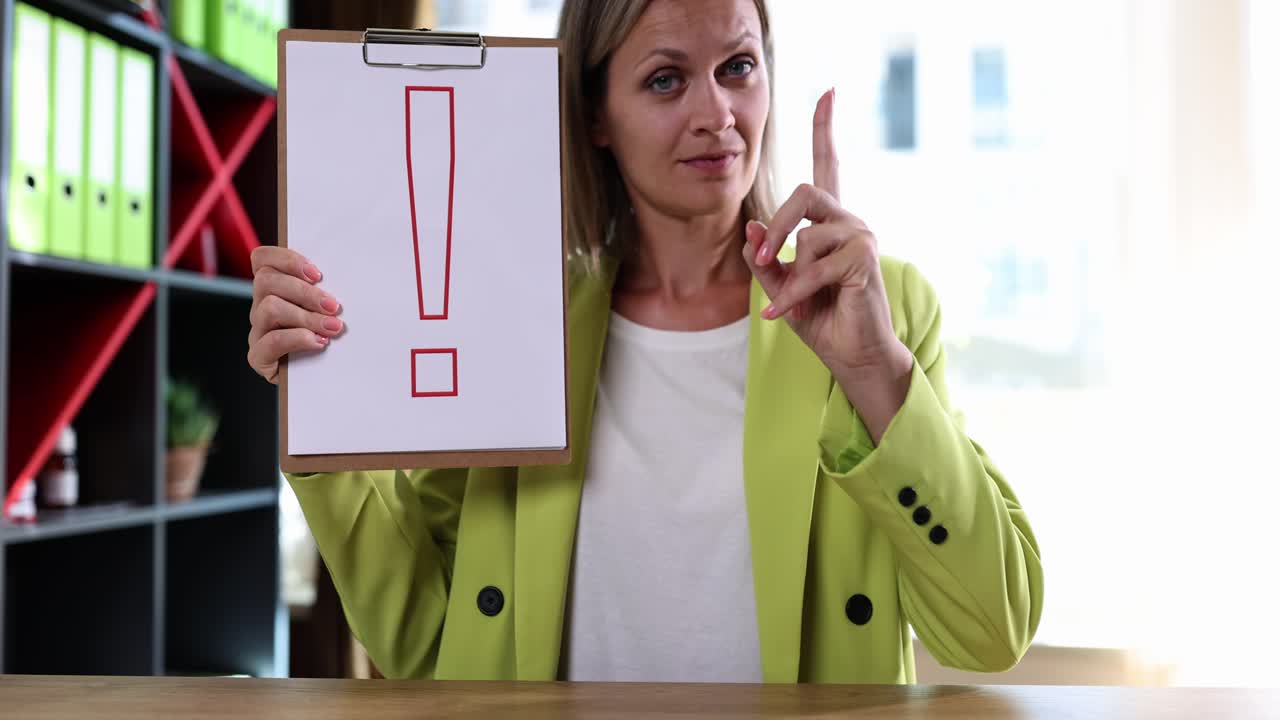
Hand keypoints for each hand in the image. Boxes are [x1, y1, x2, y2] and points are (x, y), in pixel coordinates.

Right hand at [247, 246, 343, 383]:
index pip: (262, 259)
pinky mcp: (258, 356)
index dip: (287, 259)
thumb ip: (325, 290)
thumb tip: (348, 274)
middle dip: (305, 292)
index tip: (318, 273)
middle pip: (266, 281)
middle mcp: (260, 305)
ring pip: (269, 308)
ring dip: (306, 316)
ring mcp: (258, 330)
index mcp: (273, 287)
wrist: (324, 377)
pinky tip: (318, 342)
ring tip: (332, 328)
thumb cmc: (329, 335)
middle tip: (334, 306)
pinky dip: (297, 339)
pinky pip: (271, 341)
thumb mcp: (327, 308)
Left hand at [741, 89, 912, 439]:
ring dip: (787, 277)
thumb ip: (766, 258)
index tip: (828, 91)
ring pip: (805, 237)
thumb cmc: (821, 319)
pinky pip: (813, 265)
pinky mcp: (864, 258)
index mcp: (830, 222)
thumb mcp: (781, 287)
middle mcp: (850, 221)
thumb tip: (752, 230)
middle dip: (776, 226)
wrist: (853, 355)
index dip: (825, 128)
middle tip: (762, 258)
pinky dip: (794, 293)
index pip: (829, 164)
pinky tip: (783, 314)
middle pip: (805, 191)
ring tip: (785, 305)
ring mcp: (861, 236)